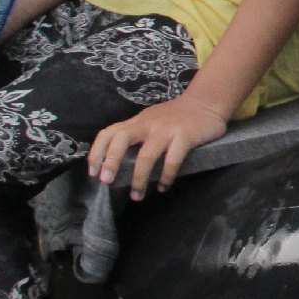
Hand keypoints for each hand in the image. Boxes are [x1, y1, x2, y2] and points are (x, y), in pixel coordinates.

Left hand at [89, 94, 234, 199]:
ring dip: (139, 178)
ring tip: (137, 196)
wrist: (206, 102)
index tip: (93, 172)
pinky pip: (172, 160)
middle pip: (122, 138)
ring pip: (147, 154)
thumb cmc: (175, 116)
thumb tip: (116, 161)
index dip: (97, 152)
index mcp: (136, 122)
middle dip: (111, 160)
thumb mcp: (150, 121)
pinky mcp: (185, 136)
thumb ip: (136, 135)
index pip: (108, 133)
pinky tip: (163, 187)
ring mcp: (166, 130)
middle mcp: (147, 124)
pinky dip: (166, 176)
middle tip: (106, 181)